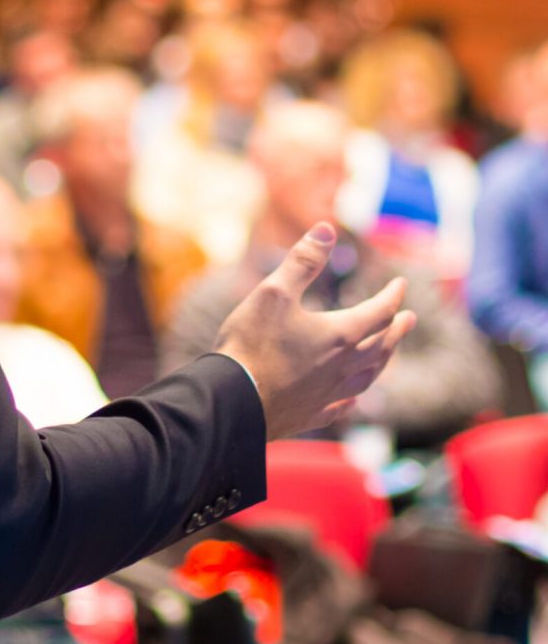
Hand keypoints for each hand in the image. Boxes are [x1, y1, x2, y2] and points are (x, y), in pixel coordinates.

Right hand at [214, 222, 416, 439]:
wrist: (233, 399)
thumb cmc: (251, 343)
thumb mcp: (273, 291)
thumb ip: (303, 261)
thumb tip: (326, 229)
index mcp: (339, 335)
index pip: (378, 312)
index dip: (392, 295)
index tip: (400, 284)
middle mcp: (342, 366)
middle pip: (380, 346)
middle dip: (396, 329)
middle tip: (409, 319)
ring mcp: (328, 393)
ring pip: (368, 377)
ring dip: (383, 362)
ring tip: (388, 354)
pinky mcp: (310, 414)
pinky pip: (341, 407)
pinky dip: (353, 398)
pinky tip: (353, 399)